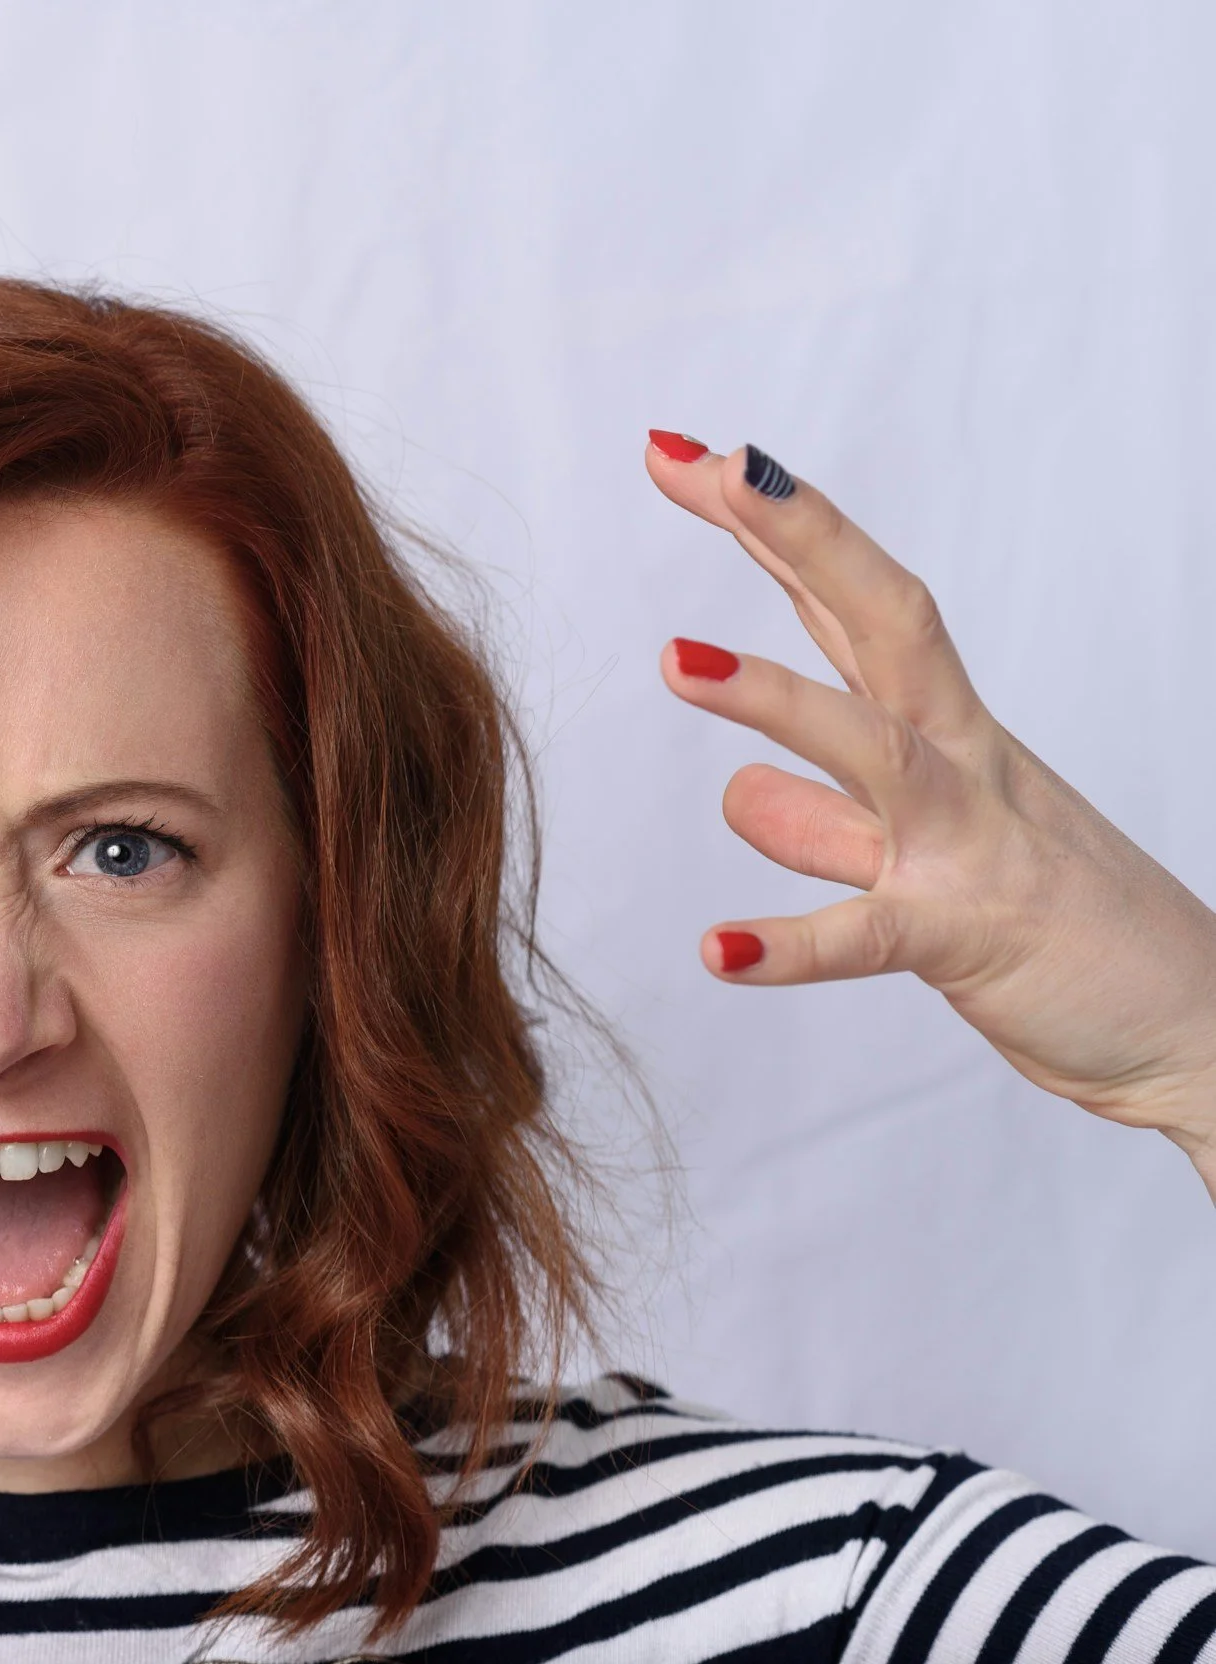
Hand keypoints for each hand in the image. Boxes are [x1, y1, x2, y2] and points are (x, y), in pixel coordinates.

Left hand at [645, 433, 1215, 1183]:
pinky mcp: (969, 940)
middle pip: (879, 620)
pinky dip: (791, 943)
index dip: (777, 531)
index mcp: (950, 736)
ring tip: (673, 657)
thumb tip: (740, 791)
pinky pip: (870, 934)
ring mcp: (969, 845)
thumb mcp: (920, 866)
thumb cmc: (1063, 938)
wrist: (1196, 1030)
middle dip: (797, 536)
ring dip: (773, 696)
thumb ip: (826, 825)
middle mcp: (963, 765)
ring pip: (871, 749)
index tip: (693, 459)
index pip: (852, 608)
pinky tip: (717, 949)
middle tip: (707, 462)